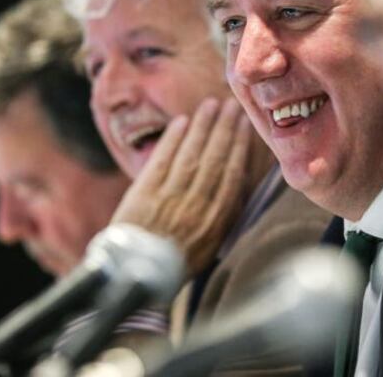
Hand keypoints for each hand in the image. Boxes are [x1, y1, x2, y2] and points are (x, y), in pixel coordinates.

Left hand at [111, 98, 254, 278]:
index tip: (247, 126)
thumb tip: (239, 184)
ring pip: (192, 154)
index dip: (240, 147)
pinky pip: (163, 159)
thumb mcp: (211, 246)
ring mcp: (170, 197)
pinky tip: (182, 122)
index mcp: (216, 220)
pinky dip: (173, 139)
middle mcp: (197, 205)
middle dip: (225, 129)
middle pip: (215, 158)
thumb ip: (224, 216)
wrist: (135, 278)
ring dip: (203, 127)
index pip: (233, 175)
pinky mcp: (145, 193)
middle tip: (234, 105)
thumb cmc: (175, 264)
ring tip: (211, 105)